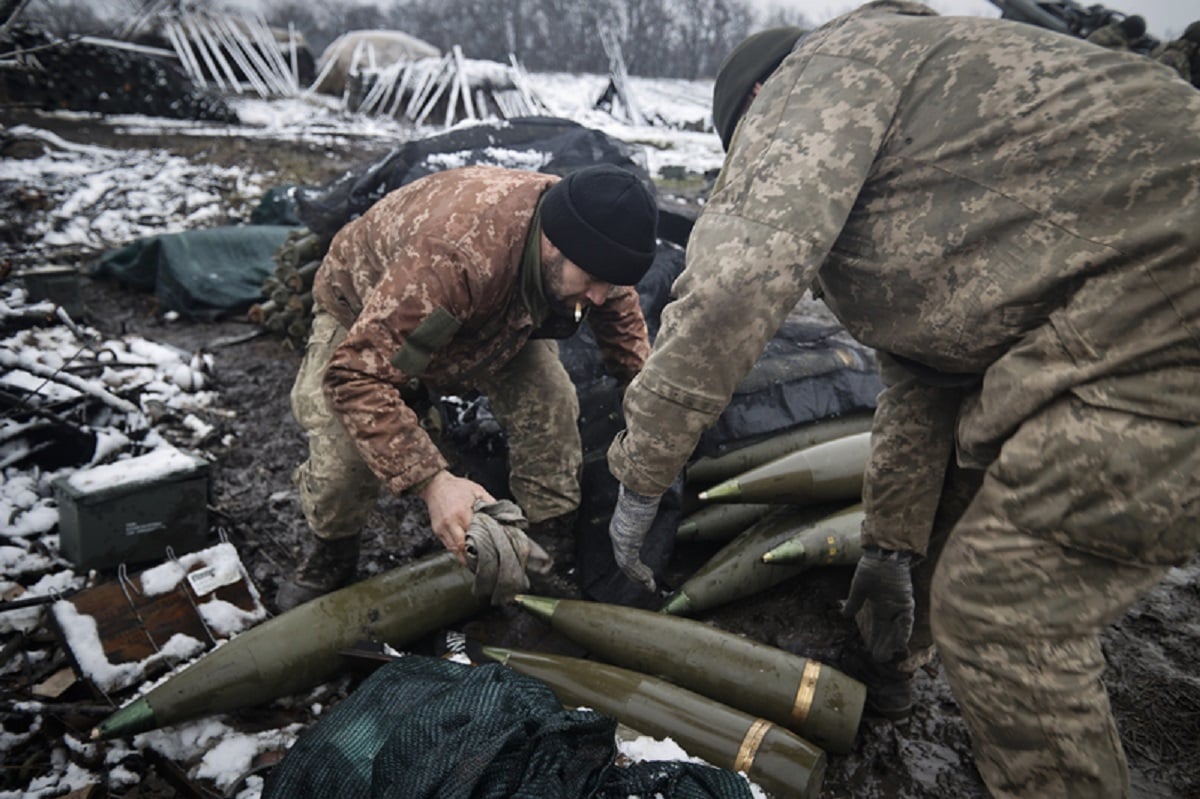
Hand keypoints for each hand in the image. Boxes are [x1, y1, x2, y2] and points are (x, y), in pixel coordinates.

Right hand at [420, 470, 494, 565]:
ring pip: (453, 550)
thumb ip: (490, 503)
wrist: (435, 485)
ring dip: (464, 557)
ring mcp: (442, 528)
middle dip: (472, 556)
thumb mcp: (477, 491)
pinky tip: (465, 554)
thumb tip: (502, 515)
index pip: (473, 535)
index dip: (481, 545)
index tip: (490, 552)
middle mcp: (450, 523)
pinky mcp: (437, 531)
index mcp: (461, 513)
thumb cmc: (457, 487)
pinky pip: (447, 546)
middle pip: (461, 547)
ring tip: (475, 562)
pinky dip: (456, 551)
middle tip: (483, 563)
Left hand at [608, 483, 660, 591]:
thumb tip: (652, 501)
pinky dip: (640, 575)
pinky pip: (631, 565)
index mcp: (620, 525)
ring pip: (626, 566)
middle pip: (623, 560)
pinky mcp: (626, 545)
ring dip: (638, 578)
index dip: (630, 559)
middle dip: (633, 573)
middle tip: (644, 582)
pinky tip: (648, 582)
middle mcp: (617, 534)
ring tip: (648, 586)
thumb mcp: (642, 503)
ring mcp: (620, 540)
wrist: (637, 490)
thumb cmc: (642, 492)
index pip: (622, 547)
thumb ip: (644, 507)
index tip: (639, 566)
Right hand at [841, 547, 914, 662]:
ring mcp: (900, 606)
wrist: (883, 554)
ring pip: (898, 629)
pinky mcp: (906, 602)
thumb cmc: (871, 567)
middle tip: (880, 660)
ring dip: (894, 643)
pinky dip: (903, 633)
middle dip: (884, 646)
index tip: (871, 652)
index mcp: (879, 605)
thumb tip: (844, 615)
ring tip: (890, 656)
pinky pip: (906, 621)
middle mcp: (891, 608)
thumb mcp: (859, 588)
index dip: (875, 640)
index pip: (877, 627)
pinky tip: (900, 645)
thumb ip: (853, 603)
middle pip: (889, 632)